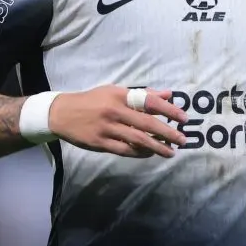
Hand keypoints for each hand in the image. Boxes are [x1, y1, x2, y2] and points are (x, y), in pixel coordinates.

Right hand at [49, 86, 188, 157]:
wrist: (62, 113)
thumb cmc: (92, 100)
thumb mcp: (114, 91)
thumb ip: (142, 94)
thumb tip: (168, 95)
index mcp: (119, 95)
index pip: (149, 101)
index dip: (168, 110)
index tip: (183, 118)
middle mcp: (114, 111)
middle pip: (146, 123)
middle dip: (167, 132)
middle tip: (183, 139)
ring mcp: (107, 128)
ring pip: (137, 140)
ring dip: (157, 146)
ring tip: (171, 152)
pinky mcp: (100, 143)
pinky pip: (125, 150)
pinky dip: (140, 153)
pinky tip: (150, 153)